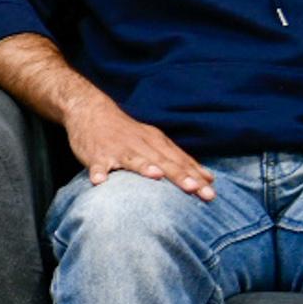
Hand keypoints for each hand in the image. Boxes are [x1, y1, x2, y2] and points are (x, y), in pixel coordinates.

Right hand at [67, 98, 217, 200]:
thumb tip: (210, 179)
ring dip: (145, 167)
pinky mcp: (97, 155)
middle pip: (163, 162)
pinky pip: (98, 165)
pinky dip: (99, 172)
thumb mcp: (155, 142)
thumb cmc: (127, 133)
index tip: (211, 191)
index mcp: (156, 143)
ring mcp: (118, 149)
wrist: (92, 112)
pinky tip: (100, 181)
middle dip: (180, 176)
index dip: (196, 176)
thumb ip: (180, 160)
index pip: (180, 161)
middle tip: (196, 189)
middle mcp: (141, 145)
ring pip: (134, 160)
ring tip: (156, 176)